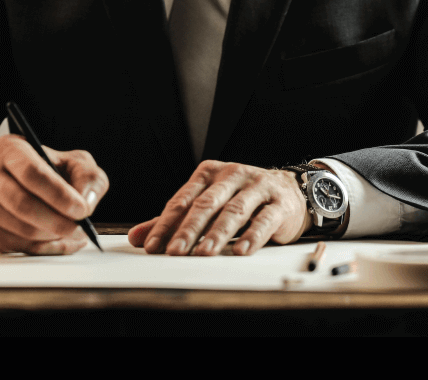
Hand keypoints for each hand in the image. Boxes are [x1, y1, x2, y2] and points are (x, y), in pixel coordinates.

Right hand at [0, 134, 107, 254]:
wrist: (10, 180)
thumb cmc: (45, 170)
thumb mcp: (71, 161)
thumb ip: (87, 176)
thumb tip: (87, 202)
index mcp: (9, 149)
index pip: (31, 173)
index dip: (59, 195)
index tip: (82, 210)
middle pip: (21, 204)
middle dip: (57, 221)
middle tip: (80, 228)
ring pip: (20, 230)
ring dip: (52, 236)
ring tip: (72, 232)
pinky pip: (16, 246)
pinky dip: (44, 248)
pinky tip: (60, 241)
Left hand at [127, 160, 309, 256]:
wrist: (289, 191)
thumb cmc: (242, 199)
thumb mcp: (207, 204)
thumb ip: (173, 221)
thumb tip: (138, 237)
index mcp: (209, 174)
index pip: (183, 200)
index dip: (166, 223)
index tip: (152, 246)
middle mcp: (232, 175)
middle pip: (206, 204)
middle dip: (188, 229)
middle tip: (174, 251)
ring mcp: (257, 187)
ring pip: (234, 211)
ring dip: (217, 233)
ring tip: (203, 253)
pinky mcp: (279, 204)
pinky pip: (264, 219)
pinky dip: (252, 236)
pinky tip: (241, 251)